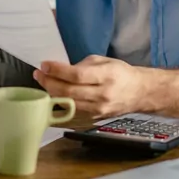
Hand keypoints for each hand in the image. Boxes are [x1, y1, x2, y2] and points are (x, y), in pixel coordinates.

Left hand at [32, 55, 147, 118]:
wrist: (139, 93)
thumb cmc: (121, 74)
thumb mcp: (104, 61)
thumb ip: (83, 65)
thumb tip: (61, 70)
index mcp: (107, 76)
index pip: (77, 75)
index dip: (58, 71)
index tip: (45, 65)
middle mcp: (103, 94)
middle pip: (69, 91)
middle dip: (49, 82)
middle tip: (39, 74)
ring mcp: (99, 109)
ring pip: (69, 103)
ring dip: (52, 93)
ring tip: (44, 82)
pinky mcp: (95, 118)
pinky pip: (73, 110)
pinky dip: (61, 102)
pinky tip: (54, 94)